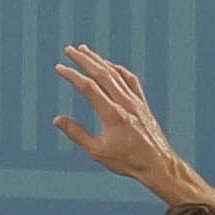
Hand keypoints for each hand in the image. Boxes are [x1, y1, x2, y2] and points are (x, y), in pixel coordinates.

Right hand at [52, 45, 182, 190]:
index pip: (88, 87)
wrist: (157, 164)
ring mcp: (136, 101)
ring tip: (86, 51)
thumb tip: (57, 119)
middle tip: (70, 50)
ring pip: (116, 73)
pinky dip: (118, 70)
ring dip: (99, 60)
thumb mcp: (97, 151)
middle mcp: (125, 103)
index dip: (72, 75)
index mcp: (112, 114)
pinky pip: (130, 80)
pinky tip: (110, 66)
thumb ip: (76, 133)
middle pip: (102, 74)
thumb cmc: (126, 161)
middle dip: (84, 60)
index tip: (60, 68)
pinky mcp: (142, 103)